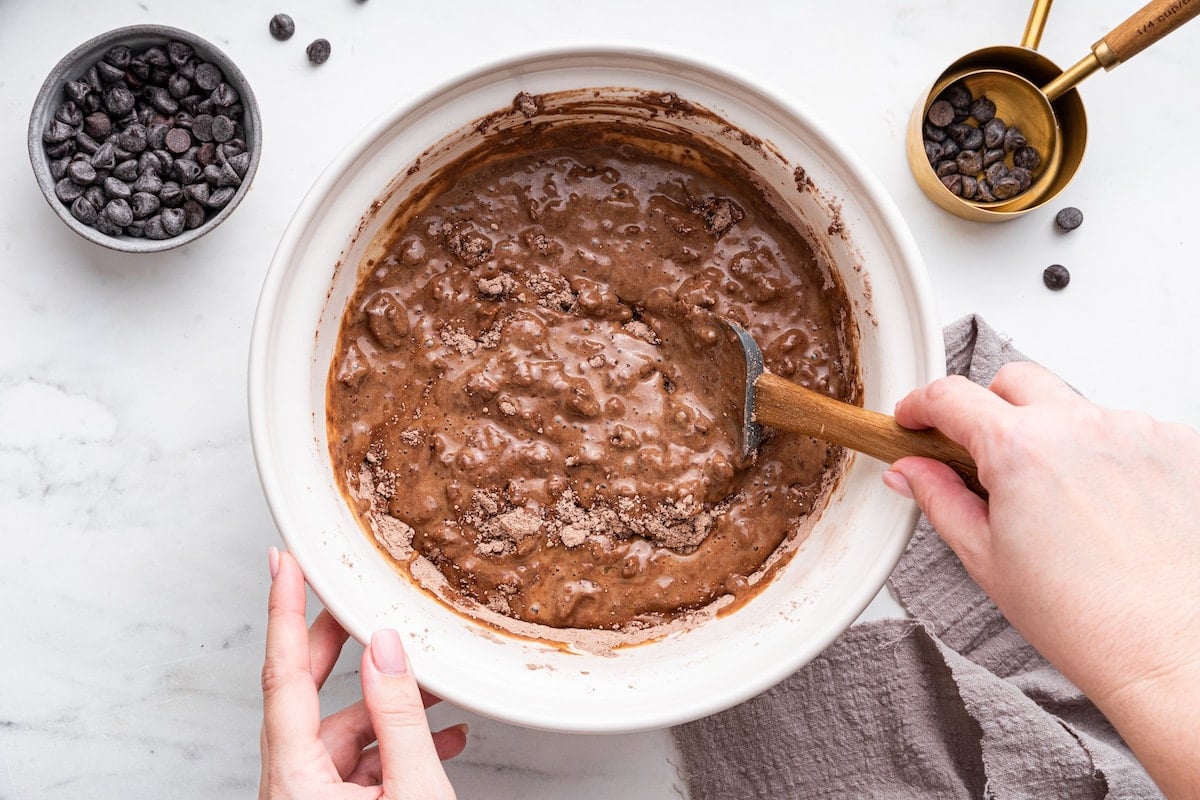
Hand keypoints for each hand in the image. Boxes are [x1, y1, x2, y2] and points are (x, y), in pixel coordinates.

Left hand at [259, 548, 465, 798]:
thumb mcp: (413, 790)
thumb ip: (399, 717)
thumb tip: (386, 650)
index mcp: (295, 778)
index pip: (283, 674)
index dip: (285, 611)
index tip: (285, 564)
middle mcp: (290, 785)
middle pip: (306, 692)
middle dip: (339, 643)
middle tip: (353, 599)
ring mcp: (308, 798)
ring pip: (341, 729)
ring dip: (387, 705)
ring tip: (435, 684)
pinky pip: (356, 762)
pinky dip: (394, 742)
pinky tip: (441, 736)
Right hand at [884, 362, 1199, 797]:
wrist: (1173, 652)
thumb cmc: (1087, 619)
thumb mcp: (985, 558)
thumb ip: (939, 499)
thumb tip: (911, 470)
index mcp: (1020, 449)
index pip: (950, 396)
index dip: (920, 405)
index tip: (915, 418)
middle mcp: (1080, 425)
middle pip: (1015, 382)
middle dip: (988, 409)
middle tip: (984, 458)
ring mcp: (1136, 431)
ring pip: (1074, 408)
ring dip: (1054, 437)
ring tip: (1061, 504)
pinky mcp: (1180, 446)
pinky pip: (1128, 431)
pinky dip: (1108, 457)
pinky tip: (1108, 510)